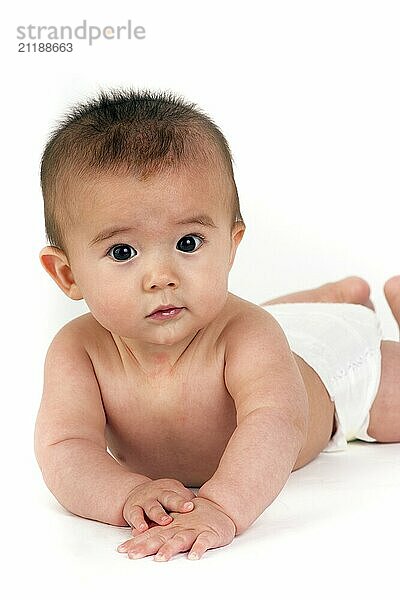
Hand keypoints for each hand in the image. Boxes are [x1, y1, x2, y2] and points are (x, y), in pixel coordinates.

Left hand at [117, 496, 236, 560]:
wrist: (221, 507)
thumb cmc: (197, 516)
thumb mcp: (177, 522)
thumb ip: (161, 530)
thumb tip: (139, 539)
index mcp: (172, 525)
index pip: (151, 533)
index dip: (137, 542)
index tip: (122, 550)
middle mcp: (180, 527)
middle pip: (162, 537)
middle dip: (147, 546)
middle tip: (133, 555)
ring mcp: (195, 529)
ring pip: (181, 539)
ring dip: (171, 548)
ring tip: (160, 558)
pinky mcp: (210, 534)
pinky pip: (204, 542)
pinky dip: (199, 549)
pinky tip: (193, 557)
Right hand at [122, 478, 196, 531]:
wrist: (135, 492)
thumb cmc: (161, 497)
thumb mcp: (174, 496)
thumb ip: (186, 503)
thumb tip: (208, 510)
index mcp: (170, 490)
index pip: (179, 495)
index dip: (184, 501)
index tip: (191, 506)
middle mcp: (158, 494)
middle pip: (167, 499)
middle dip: (175, 505)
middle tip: (179, 514)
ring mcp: (145, 501)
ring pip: (152, 508)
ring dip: (158, 516)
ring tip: (164, 522)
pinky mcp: (133, 509)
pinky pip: (135, 516)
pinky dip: (137, 523)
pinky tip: (140, 531)